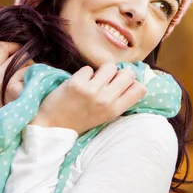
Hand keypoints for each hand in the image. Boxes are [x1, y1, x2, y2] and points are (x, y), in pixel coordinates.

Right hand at [0, 41, 34, 116]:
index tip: (25, 57)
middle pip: (17, 53)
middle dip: (27, 59)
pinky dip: (39, 78)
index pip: (1, 47)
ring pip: (26, 62)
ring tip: (33, 88)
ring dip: (34, 69)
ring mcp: (4, 85)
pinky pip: (32, 72)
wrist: (18, 136)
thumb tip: (19, 48)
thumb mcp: (1, 90)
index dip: (16, 47)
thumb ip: (5, 69)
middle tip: (30, 78)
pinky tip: (37, 93)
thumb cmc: (13, 110)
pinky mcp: (16, 91)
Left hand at [30, 62, 146, 133]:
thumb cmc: (80, 119)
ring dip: (101, 71)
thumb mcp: (104, 115)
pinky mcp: (77, 83)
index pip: (140, 89)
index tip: (122, 85)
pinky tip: (77, 84)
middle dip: (119, 73)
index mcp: (115, 110)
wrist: (51, 126)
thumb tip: (129, 78)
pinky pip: (88, 68)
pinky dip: (83, 74)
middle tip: (107, 81)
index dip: (132, 83)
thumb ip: (117, 100)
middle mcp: (106, 101)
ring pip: (110, 66)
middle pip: (128, 73)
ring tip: (92, 81)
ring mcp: (92, 92)